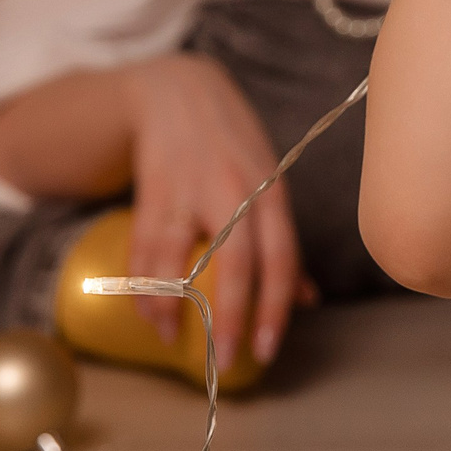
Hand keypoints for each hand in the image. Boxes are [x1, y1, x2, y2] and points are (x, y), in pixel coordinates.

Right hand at [122, 55, 303, 365]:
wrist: (177, 91)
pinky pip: (144, 248)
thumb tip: (308, 300)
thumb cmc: (234, 146)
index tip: (267, 351)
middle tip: (225, 359)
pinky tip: (146, 311)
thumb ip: (284, 241)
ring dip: (171, 307)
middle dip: (230, 318)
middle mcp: (234, 190)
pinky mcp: (152, 191)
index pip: (282, 258)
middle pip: (236, 264)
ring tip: (170, 340)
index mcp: (270, 192)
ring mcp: (190, 189)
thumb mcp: (269, 182)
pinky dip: (142, 285)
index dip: (277, 308)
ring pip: (179, 260)